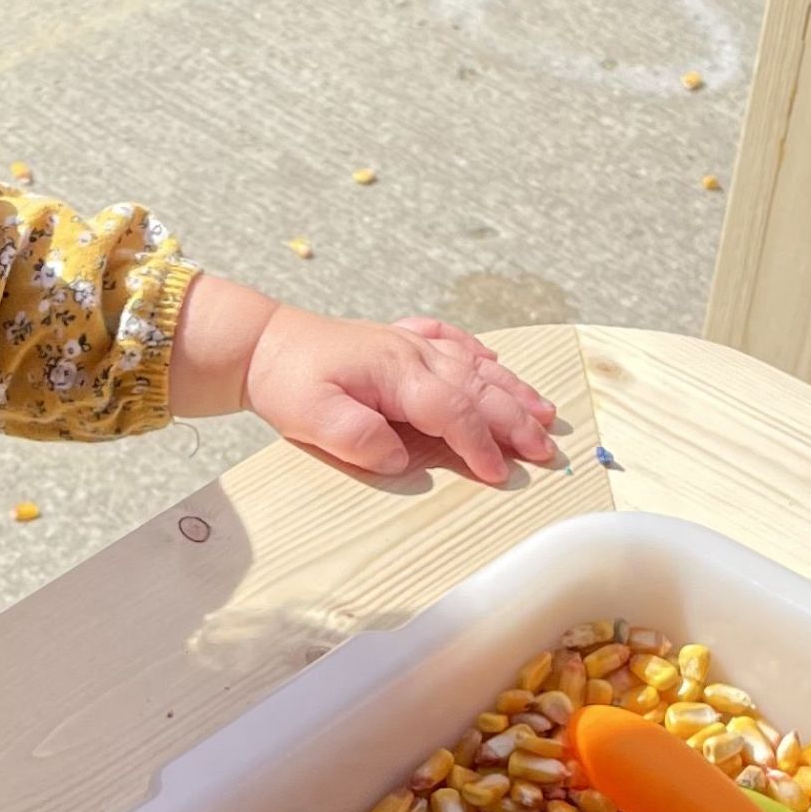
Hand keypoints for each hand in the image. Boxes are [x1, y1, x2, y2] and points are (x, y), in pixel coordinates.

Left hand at [240, 307, 561, 484]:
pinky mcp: (401, 339)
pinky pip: (454, 342)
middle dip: (516, 420)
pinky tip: (497, 365)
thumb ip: (360, 439)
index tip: (499, 473)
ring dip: (512, 390)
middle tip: (546, 449)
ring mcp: (410, 342)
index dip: (480, 444)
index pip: (453, 411)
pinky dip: (482, 356)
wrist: (263, 342)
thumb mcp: (313, 419)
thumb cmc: (288, 380)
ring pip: (475, 366)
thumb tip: (402, 460)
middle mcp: (413, 353)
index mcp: (397, 373)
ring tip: (545, 412)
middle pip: (478, 388)